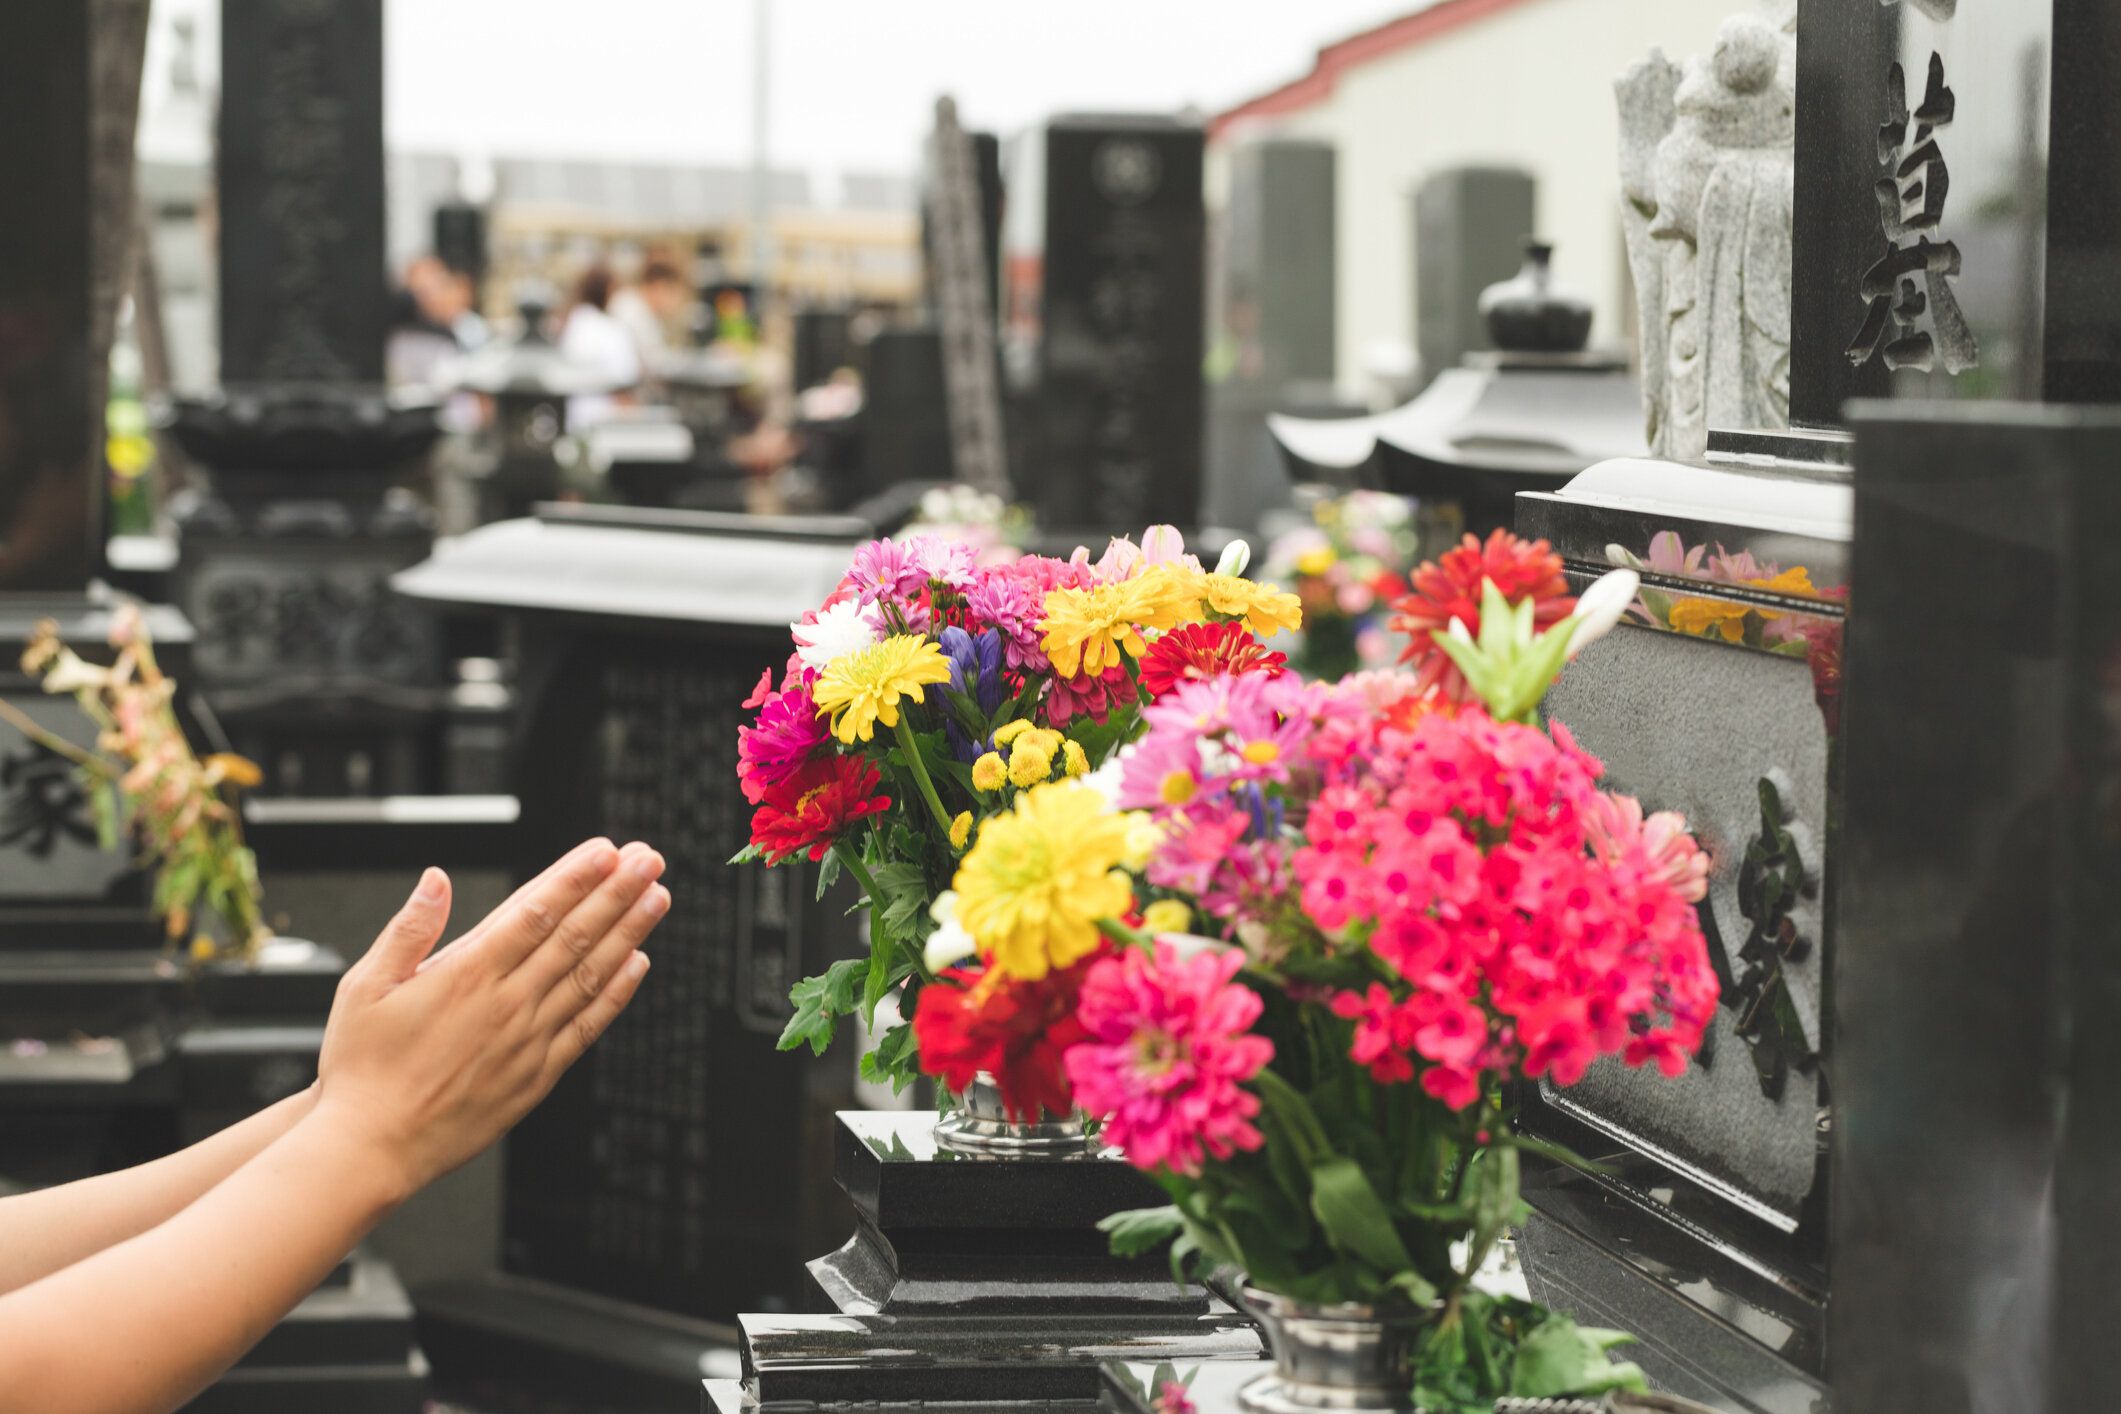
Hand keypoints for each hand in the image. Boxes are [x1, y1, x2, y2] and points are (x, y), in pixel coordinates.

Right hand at [310, 838, 669, 1196]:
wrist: (372, 1147)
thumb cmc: (362, 1068)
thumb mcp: (365, 987)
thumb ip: (409, 929)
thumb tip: (436, 879)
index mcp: (466, 974)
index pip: (535, 911)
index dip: (575, 877)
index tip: (606, 850)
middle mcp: (506, 1003)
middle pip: (575, 935)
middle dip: (616, 892)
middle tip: (649, 859)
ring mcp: (528, 1040)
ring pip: (591, 974)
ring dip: (628, 932)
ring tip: (656, 897)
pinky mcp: (538, 1076)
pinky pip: (588, 1026)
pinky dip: (616, 992)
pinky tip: (638, 964)